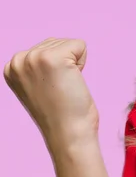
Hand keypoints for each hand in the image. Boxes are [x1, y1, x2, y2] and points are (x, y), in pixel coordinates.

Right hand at [4, 38, 98, 154]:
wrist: (68, 134)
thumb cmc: (61, 113)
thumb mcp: (37, 86)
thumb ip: (37, 68)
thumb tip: (47, 50)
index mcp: (11, 67)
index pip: (45, 47)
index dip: (57, 68)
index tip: (51, 89)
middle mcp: (18, 60)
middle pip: (57, 42)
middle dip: (66, 65)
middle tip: (61, 90)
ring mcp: (33, 58)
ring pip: (69, 43)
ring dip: (74, 65)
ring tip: (65, 88)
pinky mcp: (52, 58)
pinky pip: (80, 45)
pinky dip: (82, 62)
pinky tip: (72, 82)